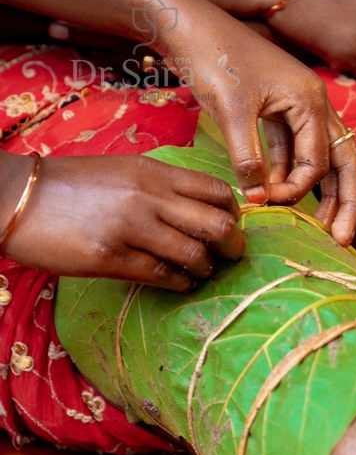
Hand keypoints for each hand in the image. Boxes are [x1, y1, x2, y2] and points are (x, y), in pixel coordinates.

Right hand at [1, 153, 244, 291]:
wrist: (14, 197)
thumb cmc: (72, 186)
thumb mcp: (124, 171)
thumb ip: (163, 186)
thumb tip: (204, 210)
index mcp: (154, 172)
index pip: (219, 192)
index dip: (234, 214)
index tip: (231, 226)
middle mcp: (148, 197)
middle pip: (219, 226)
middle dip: (233, 247)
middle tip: (229, 256)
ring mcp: (130, 228)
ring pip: (196, 255)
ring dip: (206, 269)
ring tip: (200, 272)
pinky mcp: (110, 257)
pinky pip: (162, 275)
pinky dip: (180, 283)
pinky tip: (178, 282)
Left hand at [160, 10, 355, 244]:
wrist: (187, 23)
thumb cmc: (212, 58)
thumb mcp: (229, 110)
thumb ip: (248, 157)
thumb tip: (259, 200)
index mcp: (311, 101)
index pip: (319, 162)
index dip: (297, 189)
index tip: (266, 203)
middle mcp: (315, 105)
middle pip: (346, 163)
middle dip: (347, 203)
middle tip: (342, 240)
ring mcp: (300, 108)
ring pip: (325, 159)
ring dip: (323, 193)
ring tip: (322, 228)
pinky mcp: (279, 111)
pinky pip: (296, 150)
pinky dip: (292, 175)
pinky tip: (280, 196)